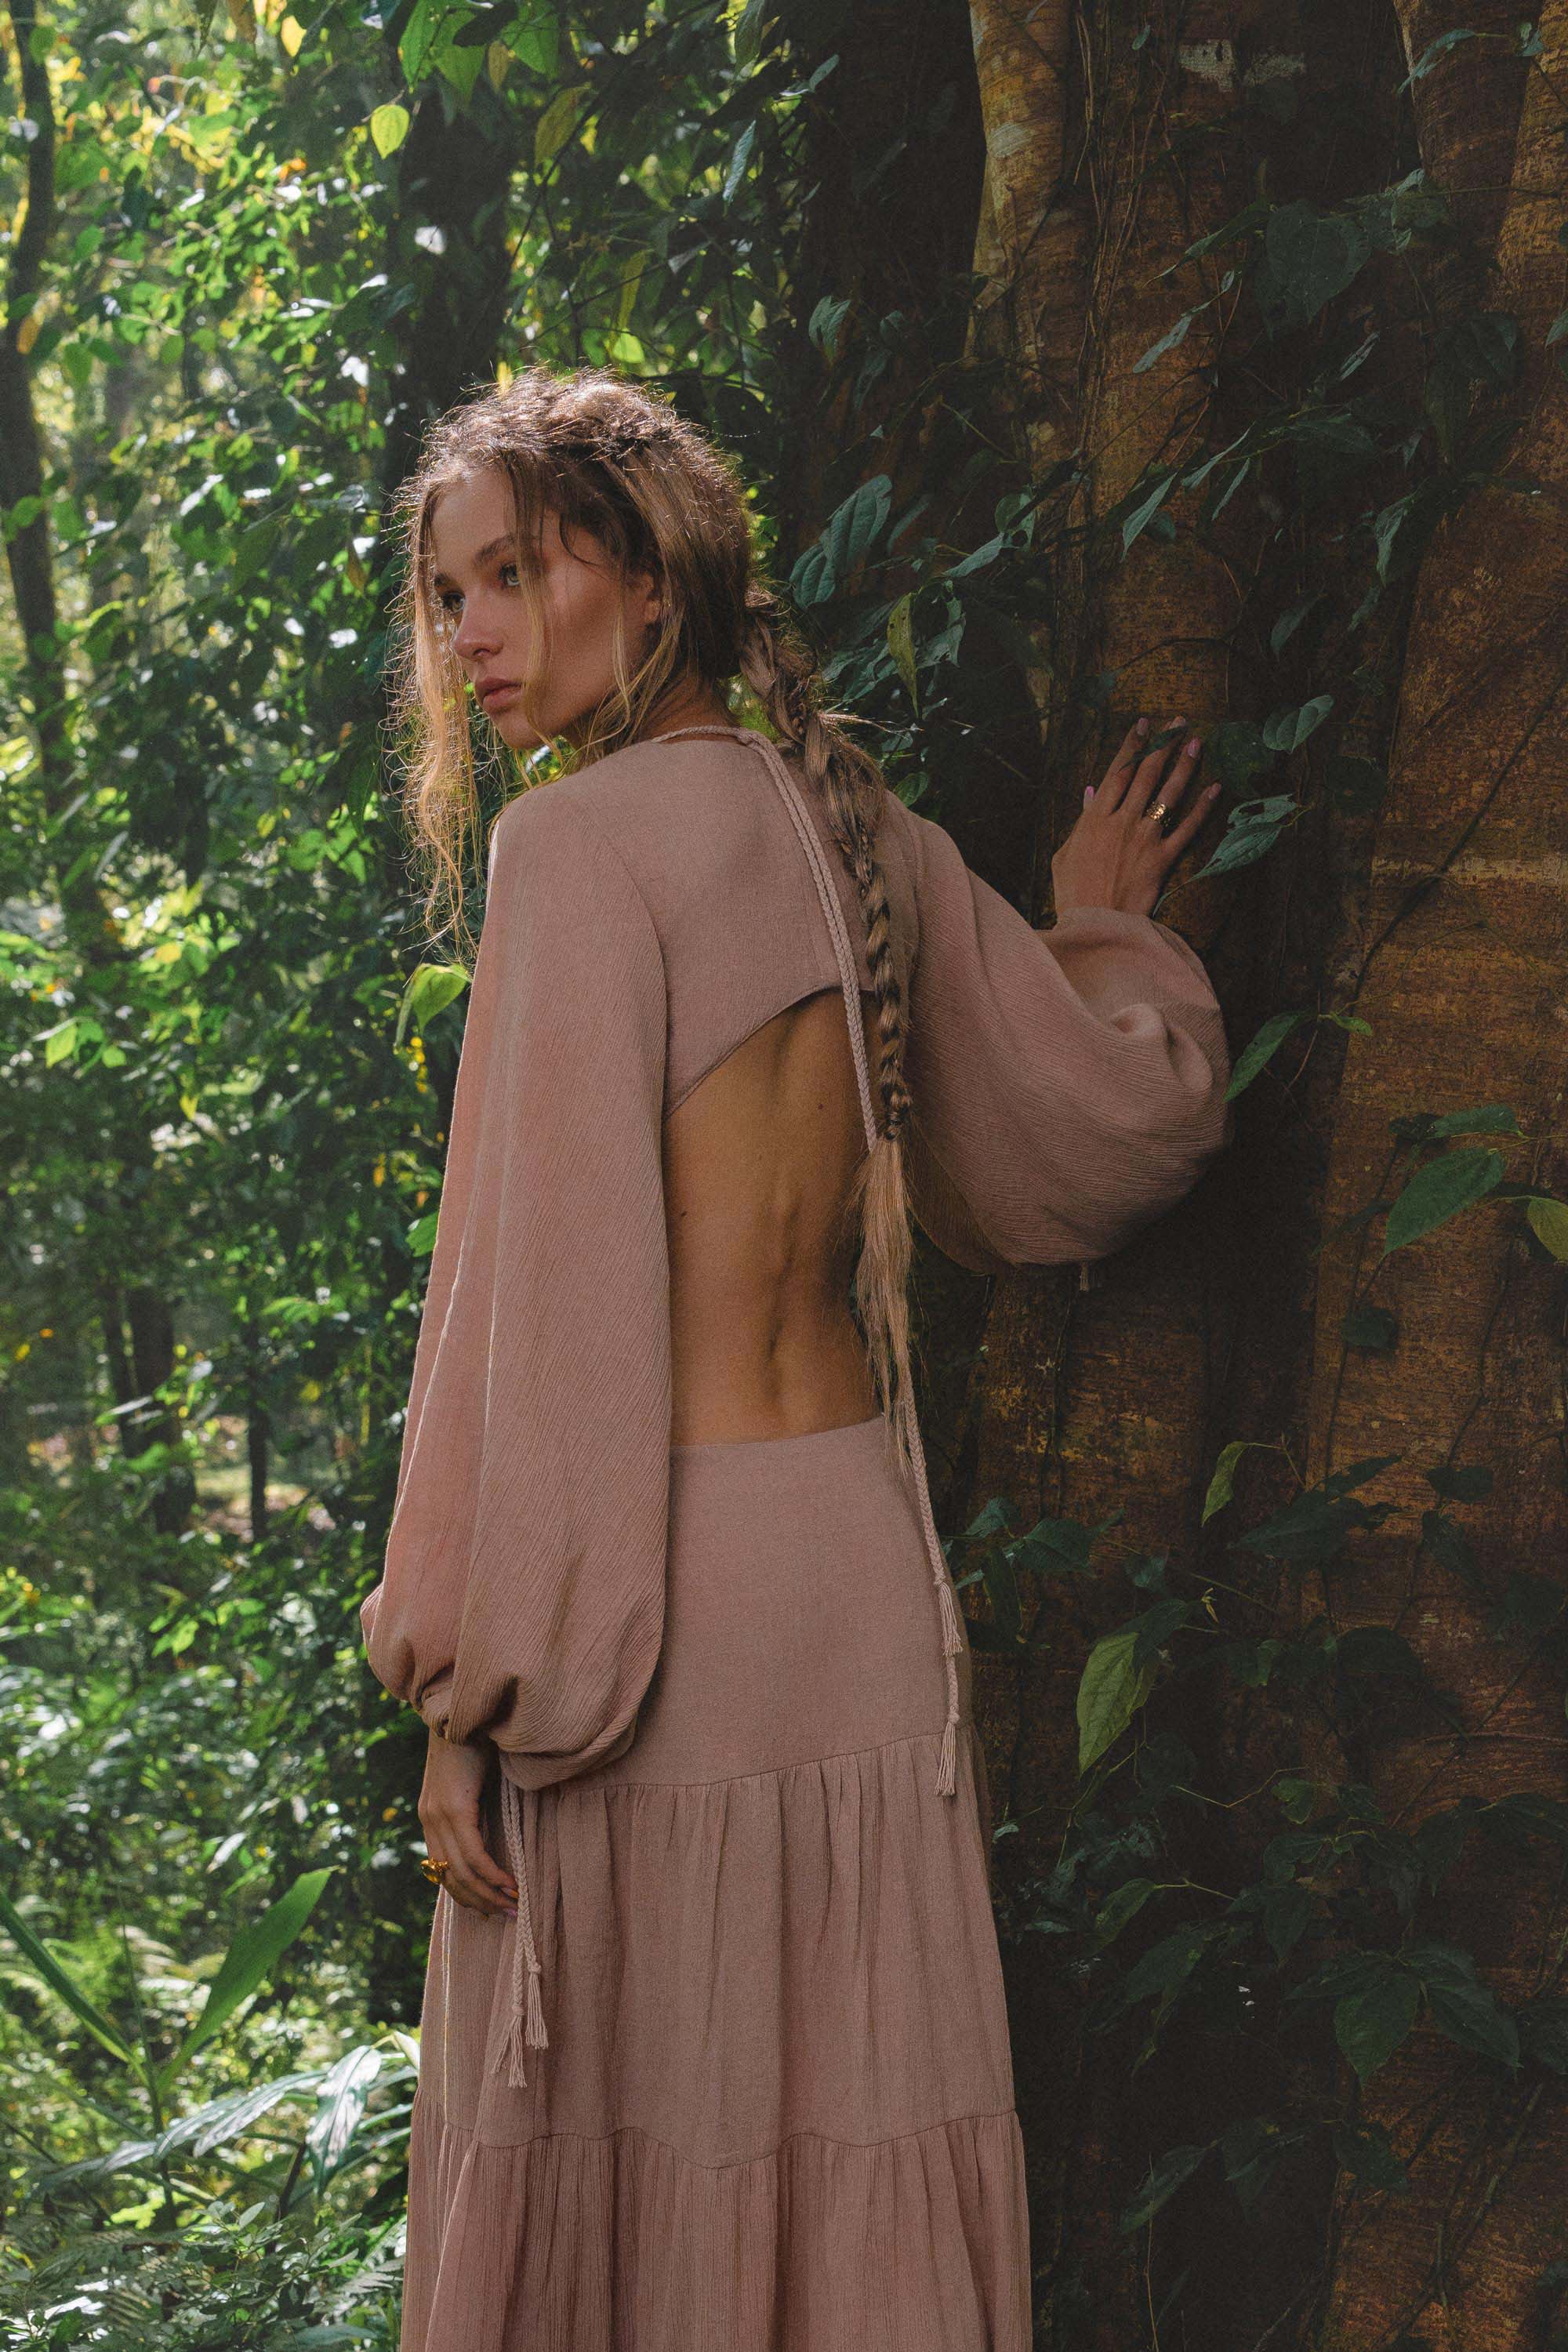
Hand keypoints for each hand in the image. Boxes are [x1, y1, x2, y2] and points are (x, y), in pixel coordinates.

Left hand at [419, 1731, 518, 1920]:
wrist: (462, 1709)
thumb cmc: (473, 1742)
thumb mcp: (470, 1783)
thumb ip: (473, 1809)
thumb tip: (493, 1834)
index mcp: (430, 1817)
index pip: (444, 1870)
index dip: (467, 1894)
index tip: (490, 1908)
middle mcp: (430, 1820)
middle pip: (452, 1877)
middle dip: (480, 1902)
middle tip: (507, 1915)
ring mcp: (439, 1815)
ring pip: (463, 1870)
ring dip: (489, 1894)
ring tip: (513, 1906)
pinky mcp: (454, 1808)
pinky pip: (473, 1853)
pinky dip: (492, 1874)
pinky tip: (510, 1884)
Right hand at [1051, 715, 1220, 919]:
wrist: (1094, 924)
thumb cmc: (1073, 892)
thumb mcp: (1065, 854)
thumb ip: (1081, 821)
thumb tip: (1090, 792)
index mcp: (1096, 818)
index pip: (1118, 771)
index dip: (1132, 745)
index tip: (1143, 724)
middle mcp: (1122, 822)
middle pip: (1147, 774)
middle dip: (1163, 744)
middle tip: (1177, 722)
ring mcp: (1145, 839)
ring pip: (1168, 794)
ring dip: (1184, 765)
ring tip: (1196, 742)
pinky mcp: (1163, 859)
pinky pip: (1187, 829)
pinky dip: (1203, 808)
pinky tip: (1216, 788)